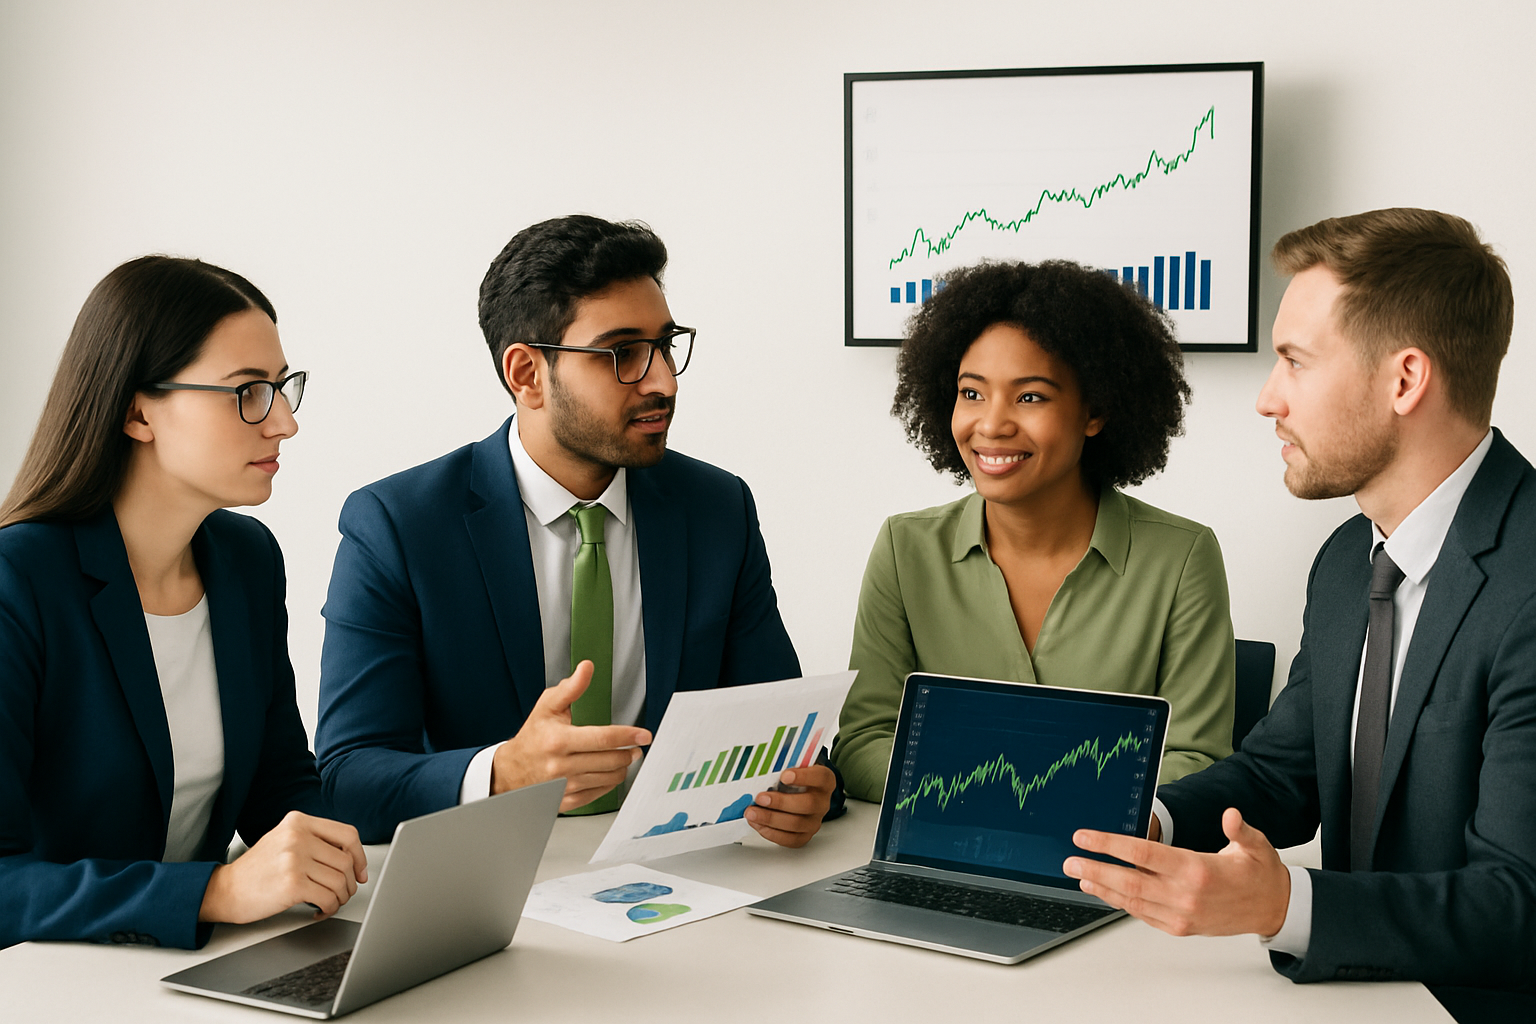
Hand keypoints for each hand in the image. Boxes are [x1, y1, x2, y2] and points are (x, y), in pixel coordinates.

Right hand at [199, 811, 367, 923]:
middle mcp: (297, 836)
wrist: (225, 890)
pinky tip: (319, 910)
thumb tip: (354, 859)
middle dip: (350, 883)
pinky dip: (329, 908)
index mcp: (298, 821)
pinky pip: (328, 897)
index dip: (360, 856)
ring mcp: (294, 859)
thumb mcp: (285, 840)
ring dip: (340, 897)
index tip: (360, 871)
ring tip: (330, 902)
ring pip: (340, 881)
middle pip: (346, 861)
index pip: (347, 834)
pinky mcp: (292, 884)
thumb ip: (316, 841)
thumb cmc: (258, 869)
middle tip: (343, 893)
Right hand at [490, 660, 651, 811]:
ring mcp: (565, 786)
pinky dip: (609, 783)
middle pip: (610, 760)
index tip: (644, 735)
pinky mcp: (567, 800)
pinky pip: (599, 793)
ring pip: (608, 778)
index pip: (603, 738)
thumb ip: (571, 688)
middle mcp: (562, 765)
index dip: (628, 736)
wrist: (511, 770)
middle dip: (629, 752)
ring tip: (624, 757)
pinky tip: (609, 772)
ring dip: (622, 767)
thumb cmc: (533, 736)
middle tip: (635, 746)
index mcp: (559, 740)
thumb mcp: (548, 706)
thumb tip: (586, 668)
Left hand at [745, 765, 835, 847]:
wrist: (798, 792)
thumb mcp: (792, 765)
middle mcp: (822, 802)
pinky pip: (789, 839)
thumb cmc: (793, 777)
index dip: (803, 777)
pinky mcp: (804, 835)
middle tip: (760, 798)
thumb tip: (760, 763)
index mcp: (824, 780)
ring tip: (752, 813)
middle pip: (808, 804)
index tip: (784, 776)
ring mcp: (814, 821)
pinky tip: (757, 824)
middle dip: (781, 802)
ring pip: (796, 824)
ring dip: (770, 819)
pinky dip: (771, 833)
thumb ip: (783, 763)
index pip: (820, 777)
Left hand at [1062, 807, 1289, 936]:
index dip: (1111, 845)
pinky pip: (1143, 915)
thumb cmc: (1259, 873)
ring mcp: (1181, 914)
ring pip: (1132, 902)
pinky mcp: (1180, 926)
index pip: (1144, 855)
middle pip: (1130, 882)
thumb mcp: (1255, 845)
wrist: (1272, 909)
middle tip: (1070, 861)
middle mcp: (1185, 895)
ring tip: (1080, 875)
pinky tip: (1104, 892)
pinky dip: (1120, 903)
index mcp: (1198, 870)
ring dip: (1103, 888)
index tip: (1086, 838)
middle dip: (1096, 870)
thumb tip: (1230, 814)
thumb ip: (1239, 828)